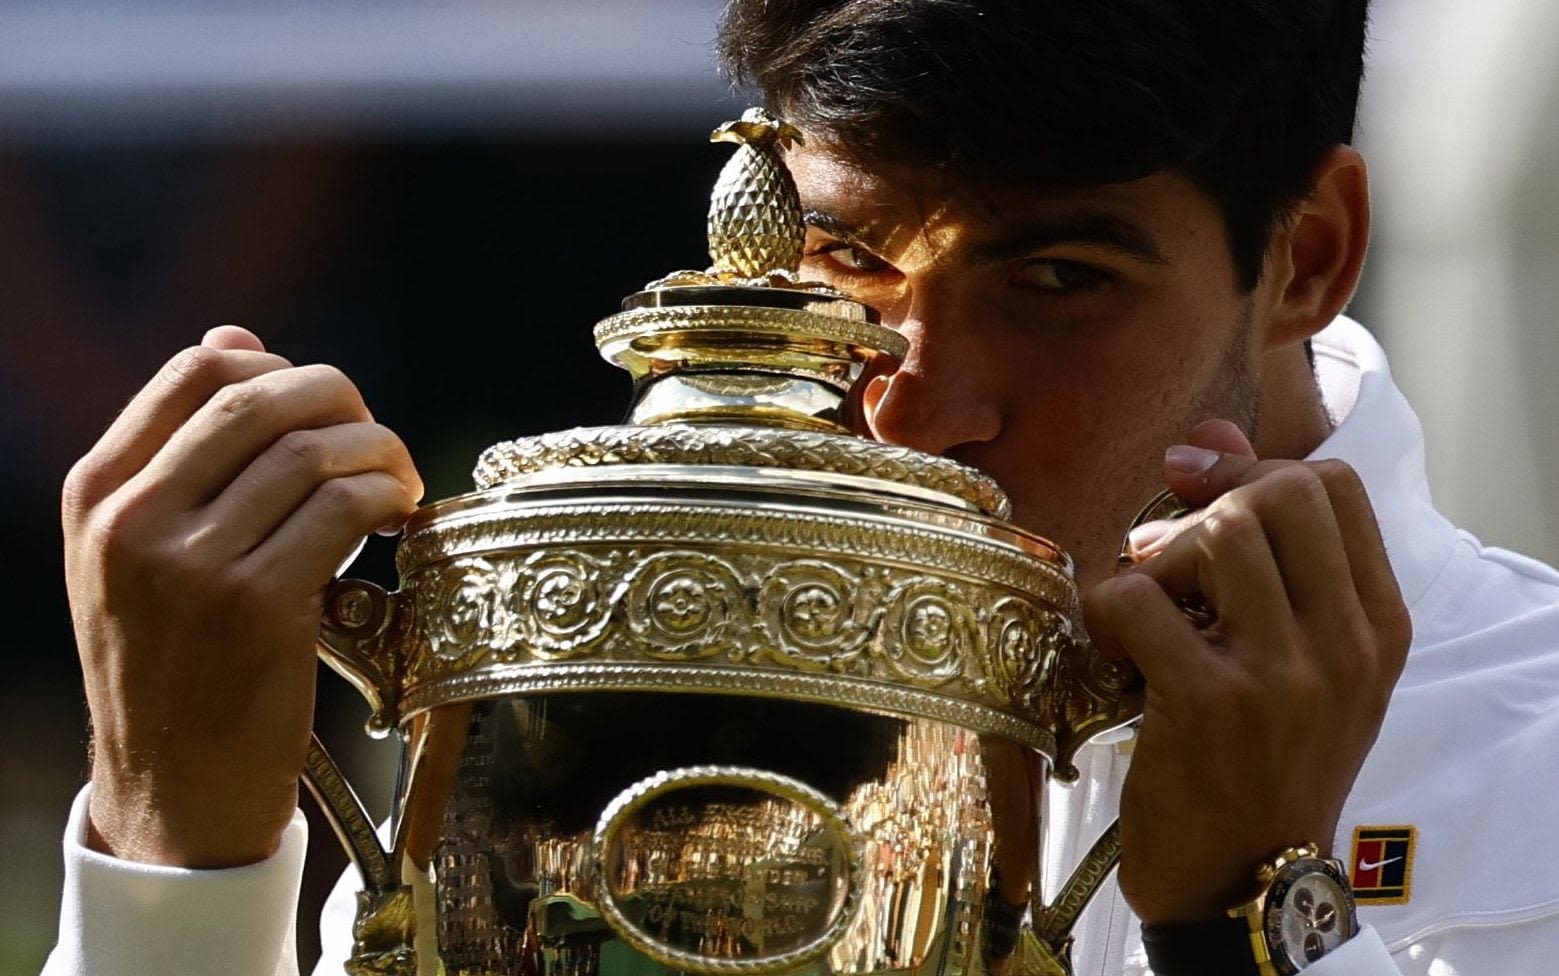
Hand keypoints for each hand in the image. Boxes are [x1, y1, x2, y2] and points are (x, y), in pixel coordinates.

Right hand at [62, 327, 422, 867]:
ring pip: (312, 451)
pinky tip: (398, 517)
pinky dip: (386, 496)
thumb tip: (237, 337)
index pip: (197, 370)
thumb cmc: (173, 662)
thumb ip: (183, 450)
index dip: (281, 370)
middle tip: (376, 438)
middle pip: (261, 398)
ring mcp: (191, 564)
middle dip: (342, 400)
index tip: (321, 410)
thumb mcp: (143, 553)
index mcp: (97, 492)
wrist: (172, 792)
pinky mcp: (256, 608)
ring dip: (378, 452)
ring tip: (396, 483)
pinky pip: (343, 508)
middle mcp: (132, 519)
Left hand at [1083, 420, 1410, 922]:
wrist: (1240, 878)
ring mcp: (1280, 674)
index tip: (1203, 498)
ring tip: (1148, 606)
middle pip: (1279, 492)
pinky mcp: (1206, 701)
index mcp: (1377, 627)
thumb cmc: (1264, 759)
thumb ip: (1268, 551)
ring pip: (1215, 534)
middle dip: (1207, 506)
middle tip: (1169, 556)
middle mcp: (1343, 645)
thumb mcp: (1298, 661)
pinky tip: (1113, 647)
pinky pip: (1138, 597)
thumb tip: (1207, 439)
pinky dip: (1107, 608)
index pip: (1333, 486)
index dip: (1254, 471)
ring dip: (1156, 558)